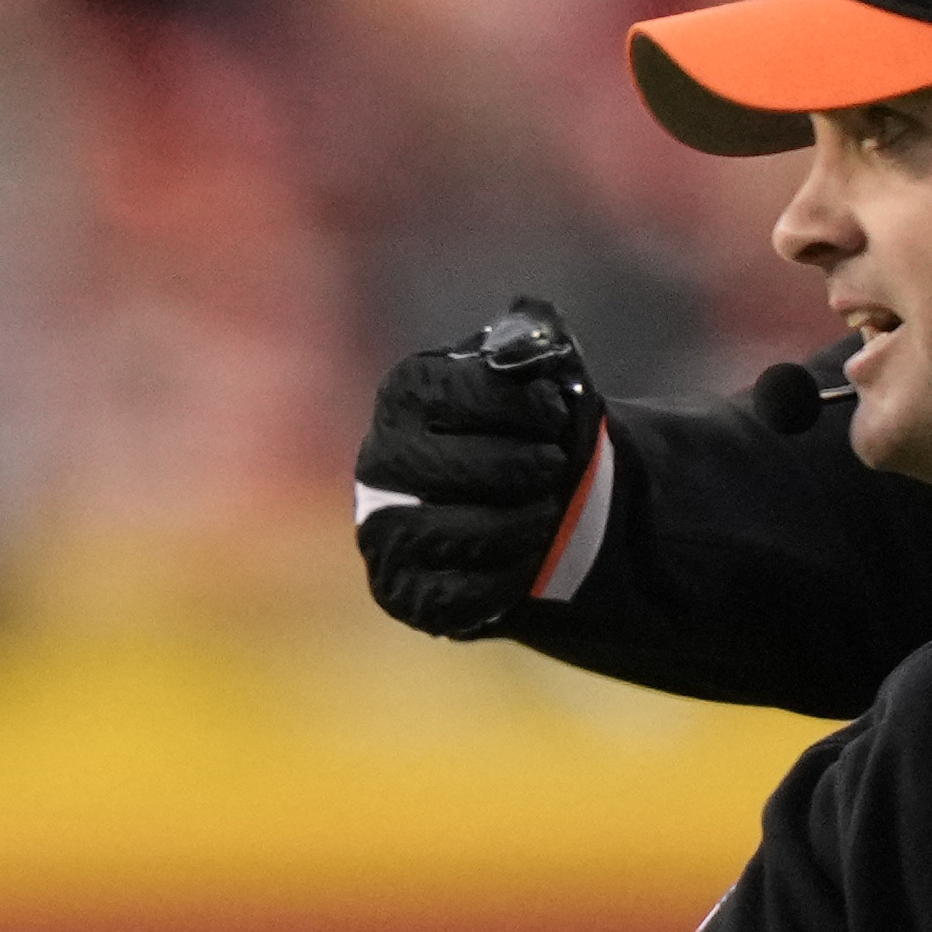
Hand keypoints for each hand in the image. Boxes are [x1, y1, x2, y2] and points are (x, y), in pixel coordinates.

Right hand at [349, 298, 603, 638]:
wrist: (533, 505)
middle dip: (518, 469)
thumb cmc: (531, 431)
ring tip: (547, 513)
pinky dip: (506, 579)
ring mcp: (382, 530)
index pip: (455, 393)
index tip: (553, 414)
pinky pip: (453, 596)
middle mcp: (378, 460)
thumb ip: (536, 342)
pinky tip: (528, 558)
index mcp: (404, 394)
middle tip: (554, 467)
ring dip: (518, 524)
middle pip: (442, 467)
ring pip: (447, 534)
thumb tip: (529, 335)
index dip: (518, 406)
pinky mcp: (401, 591)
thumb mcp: (541, 373)